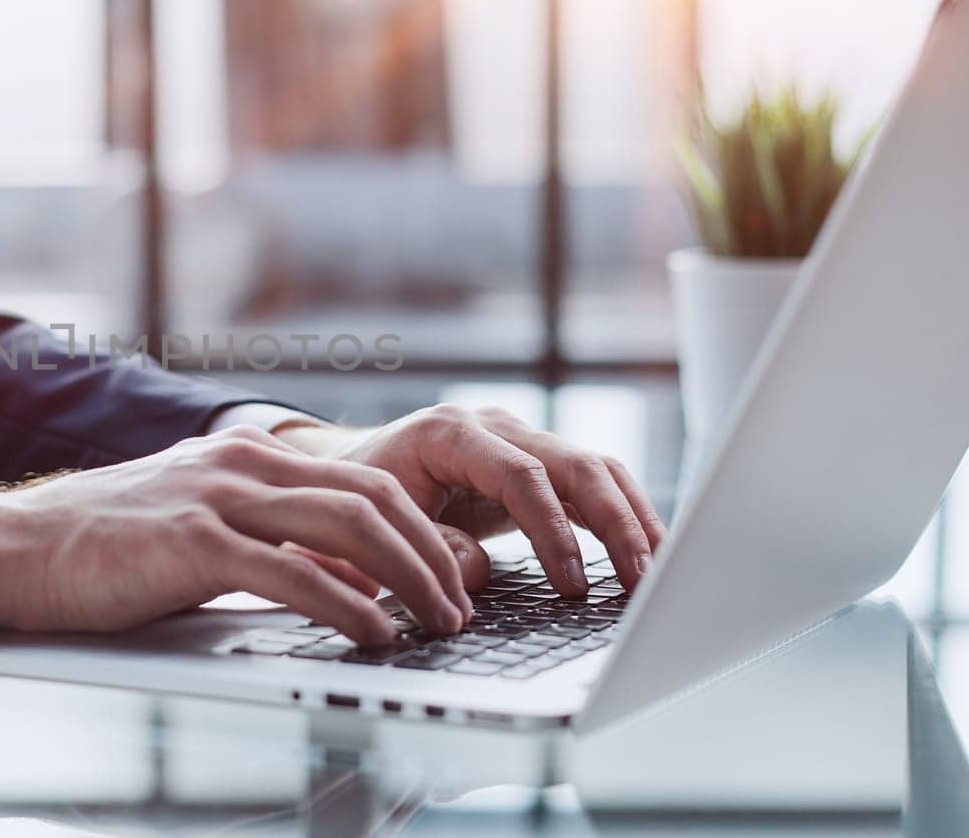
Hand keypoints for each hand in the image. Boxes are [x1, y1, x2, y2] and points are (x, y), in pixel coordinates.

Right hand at [0, 426, 479, 644]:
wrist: (15, 547)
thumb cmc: (104, 549)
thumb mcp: (202, 532)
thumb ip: (274, 545)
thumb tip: (352, 585)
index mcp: (248, 455)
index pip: (363, 482)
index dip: (421, 531)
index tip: (452, 578)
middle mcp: (242, 463)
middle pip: (371, 498)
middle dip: (432, 555)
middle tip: (461, 607)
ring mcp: (218, 497)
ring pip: (346, 527)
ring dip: (408, 579)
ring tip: (437, 623)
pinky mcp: (192, 543)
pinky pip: (292, 574)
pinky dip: (348, 606)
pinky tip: (375, 633)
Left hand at [272, 405, 667, 595]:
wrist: (349, 469)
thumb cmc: (359, 496)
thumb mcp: (378, 523)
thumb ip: (426, 546)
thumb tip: (477, 574)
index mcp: (449, 432)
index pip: (521, 475)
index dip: (552, 530)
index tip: (571, 584)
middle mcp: (492, 426)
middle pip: (573, 464)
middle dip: (615, 523)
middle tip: (643, 580)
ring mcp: (517, 440)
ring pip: (593, 469)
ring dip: (632, 518)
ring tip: (661, 571)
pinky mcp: (533, 463)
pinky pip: (588, 485)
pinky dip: (621, 516)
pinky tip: (647, 553)